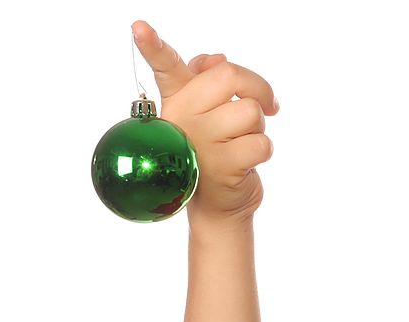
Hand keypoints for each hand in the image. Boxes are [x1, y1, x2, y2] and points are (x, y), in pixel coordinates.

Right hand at [131, 20, 278, 224]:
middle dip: (259, 88)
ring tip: (242, 142)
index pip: (164, 66)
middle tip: (268, 104)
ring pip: (250, 111)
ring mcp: (202, 142)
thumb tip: (218, 59)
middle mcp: (184, 117)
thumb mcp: (208, 116)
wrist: (216, 206)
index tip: (140, 28)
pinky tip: (246, 162)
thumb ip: (210, 81)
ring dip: (259, 127)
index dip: (153, 46)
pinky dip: (263, 151)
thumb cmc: (213, 153)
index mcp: (178, 99)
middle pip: (230, 75)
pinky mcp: (223, 166)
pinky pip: (260, 143)